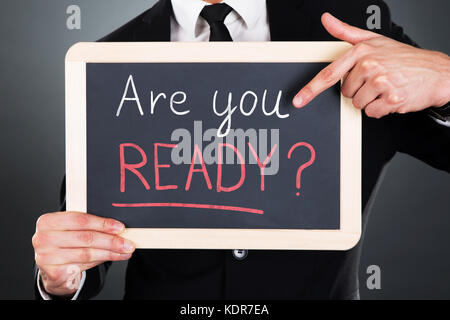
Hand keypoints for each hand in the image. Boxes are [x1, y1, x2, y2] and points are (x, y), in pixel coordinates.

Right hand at [32, 211, 134, 296]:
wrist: (52, 267)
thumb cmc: (66, 243)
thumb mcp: (72, 229)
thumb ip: (90, 226)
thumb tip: (118, 228)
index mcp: (48, 221)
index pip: (80, 219)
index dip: (102, 223)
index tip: (120, 227)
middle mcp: (43, 238)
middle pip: (86, 238)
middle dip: (111, 241)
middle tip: (128, 243)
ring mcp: (46, 257)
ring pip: (86, 253)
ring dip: (110, 252)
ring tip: (125, 251)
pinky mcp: (52, 272)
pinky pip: (83, 266)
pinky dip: (101, 261)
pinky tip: (113, 257)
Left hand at [293, 13, 449, 117]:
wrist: (436, 72)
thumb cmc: (403, 57)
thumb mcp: (374, 40)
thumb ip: (346, 32)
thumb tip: (327, 20)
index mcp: (361, 52)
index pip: (330, 74)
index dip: (311, 90)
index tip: (299, 100)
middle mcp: (370, 66)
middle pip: (345, 93)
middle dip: (358, 90)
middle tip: (375, 81)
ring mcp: (381, 83)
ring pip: (357, 104)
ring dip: (370, 100)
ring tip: (384, 88)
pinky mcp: (391, 99)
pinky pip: (372, 112)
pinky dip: (380, 109)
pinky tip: (391, 97)